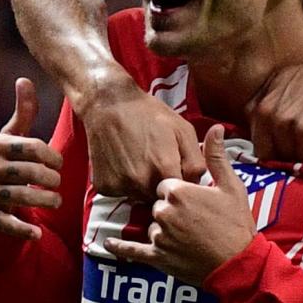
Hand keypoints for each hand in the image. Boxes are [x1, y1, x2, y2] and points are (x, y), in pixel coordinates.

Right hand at [0, 78, 62, 237]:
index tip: (58, 164)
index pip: (31, 148)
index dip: (51, 156)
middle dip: (49, 179)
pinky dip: (22, 230)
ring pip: (18, 197)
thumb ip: (22, 112)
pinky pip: (5, 223)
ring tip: (55, 201)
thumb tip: (24, 79)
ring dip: (42, 201)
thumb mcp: (9, 136)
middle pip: (26, 172)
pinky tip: (37, 233)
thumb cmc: (0, 161)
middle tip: (59, 184)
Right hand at [74, 78, 200, 199]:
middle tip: (156, 163)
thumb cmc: (148, 114)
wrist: (108, 104)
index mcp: (164, 170)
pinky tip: (124, 163)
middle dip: (162, 186)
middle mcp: (141, 183)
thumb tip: (199, 184)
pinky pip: (121, 193)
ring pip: (140, 198)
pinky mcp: (104, 186)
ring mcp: (120, 185)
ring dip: (143, 186)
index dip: (181, 185)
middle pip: (160, 199)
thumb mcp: (183, 130)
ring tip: (139, 162)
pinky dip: (124, 183)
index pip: (182, 195)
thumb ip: (197, 161)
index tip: (176, 172)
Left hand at [99, 126, 255, 284]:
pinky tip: (107, 243)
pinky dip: (120, 247)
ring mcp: (158, 235)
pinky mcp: (157, 257)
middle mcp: (163, 212)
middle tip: (194, 221)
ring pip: (152, 226)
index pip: (165, 185)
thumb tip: (216, 127)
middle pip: (157, 205)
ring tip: (189, 238)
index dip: (178, 193)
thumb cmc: (236, 224)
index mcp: (178, 192)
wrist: (238, 264)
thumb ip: (216, 156)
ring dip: (164, 230)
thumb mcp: (231, 186)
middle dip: (171, 211)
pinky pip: (132, 250)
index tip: (193, 200)